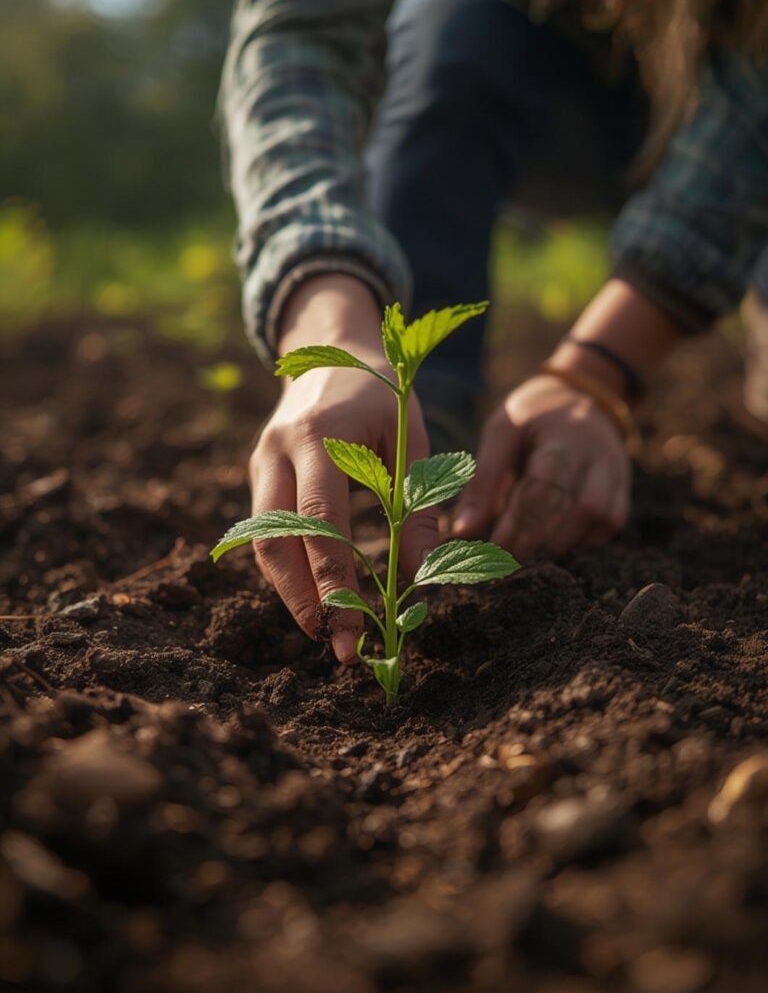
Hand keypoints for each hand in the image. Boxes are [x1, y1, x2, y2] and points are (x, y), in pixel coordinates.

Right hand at [249, 275, 438, 663]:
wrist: (331, 345)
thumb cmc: (383, 393)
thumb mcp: (412, 438)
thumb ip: (417, 505)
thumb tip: (420, 577)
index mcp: (317, 436)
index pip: (320, 522)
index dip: (333, 582)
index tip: (351, 630)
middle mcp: (276, 450)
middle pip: (277, 541)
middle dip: (303, 600)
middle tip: (333, 647)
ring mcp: (260, 461)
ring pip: (263, 542)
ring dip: (289, 591)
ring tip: (322, 631)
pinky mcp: (259, 472)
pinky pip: (266, 529)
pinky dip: (286, 568)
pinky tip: (313, 597)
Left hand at [453, 374, 629, 557]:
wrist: (578, 395)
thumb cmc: (531, 418)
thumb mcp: (501, 434)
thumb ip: (483, 483)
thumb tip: (463, 533)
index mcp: (561, 435)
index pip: (546, 485)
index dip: (519, 523)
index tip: (493, 547)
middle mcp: (597, 452)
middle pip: (579, 506)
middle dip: (540, 537)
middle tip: (507, 555)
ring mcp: (616, 469)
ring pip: (601, 517)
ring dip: (563, 541)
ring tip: (529, 549)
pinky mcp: (624, 486)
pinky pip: (611, 523)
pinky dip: (583, 539)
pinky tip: (555, 539)